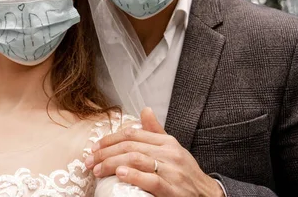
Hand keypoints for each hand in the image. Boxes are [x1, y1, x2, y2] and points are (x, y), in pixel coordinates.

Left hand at [85, 108, 224, 196]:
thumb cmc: (186, 173)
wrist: (207, 195)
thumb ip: (156, 132)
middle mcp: (169, 152)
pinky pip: (150, 179)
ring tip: (98, 170)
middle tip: (89, 161)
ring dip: (112, 163)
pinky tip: (119, 174)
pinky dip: (133, 175)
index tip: (95, 147)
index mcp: (167, 141)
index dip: (110, 139)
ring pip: (136, 159)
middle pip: (130, 146)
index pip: (133, 133)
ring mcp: (171, 170)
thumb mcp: (173, 149)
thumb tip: (145, 111)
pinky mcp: (173, 189)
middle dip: (105, 152)